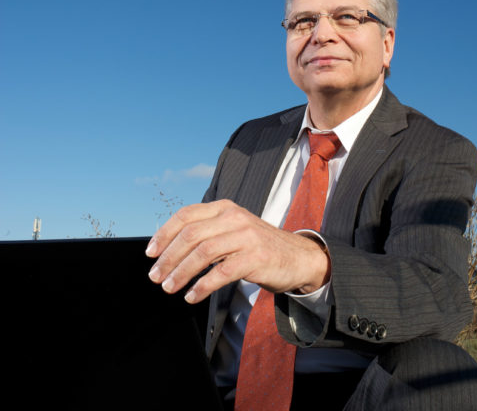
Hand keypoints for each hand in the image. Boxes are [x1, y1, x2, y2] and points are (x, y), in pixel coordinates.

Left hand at [146, 199, 329, 301]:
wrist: (298, 257)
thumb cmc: (258, 246)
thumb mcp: (233, 229)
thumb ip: (208, 232)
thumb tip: (170, 248)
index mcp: (224, 208)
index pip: (186, 215)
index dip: (164, 233)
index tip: (150, 253)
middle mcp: (234, 217)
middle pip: (191, 234)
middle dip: (168, 257)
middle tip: (155, 276)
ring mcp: (246, 236)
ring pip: (203, 252)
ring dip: (181, 272)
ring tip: (169, 287)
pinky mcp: (256, 257)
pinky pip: (222, 272)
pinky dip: (202, 286)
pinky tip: (192, 296)